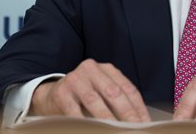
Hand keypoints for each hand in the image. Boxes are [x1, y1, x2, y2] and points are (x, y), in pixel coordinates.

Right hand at [30, 58, 150, 121]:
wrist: (50, 95)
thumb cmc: (83, 95)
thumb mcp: (102, 92)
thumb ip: (118, 102)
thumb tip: (138, 121)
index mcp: (106, 69)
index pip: (128, 88)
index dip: (138, 108)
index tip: (145, 124)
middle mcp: (91, 69)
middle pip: (114, 93)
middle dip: (127, 115)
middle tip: (135, 129)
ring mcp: (75, 79)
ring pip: (95, 102)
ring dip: (108, 120)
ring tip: (117, 131)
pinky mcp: (62, 93)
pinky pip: (76, 112)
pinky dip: (86, 124)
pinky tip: (93, 130)